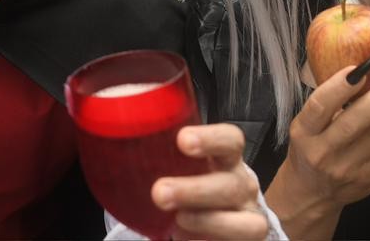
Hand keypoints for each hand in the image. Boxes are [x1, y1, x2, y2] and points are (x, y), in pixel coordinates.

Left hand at [149, 123, 269, 239]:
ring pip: (241, 221)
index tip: (182, 140)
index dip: (210, 138)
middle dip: (194, 189)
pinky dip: (207, 240)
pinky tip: (185, 238)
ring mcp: (248, 215)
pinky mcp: (248, 239)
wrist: (215, 217)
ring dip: (205, 220)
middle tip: (160, 192)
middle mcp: (242, 184)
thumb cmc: (192, 182)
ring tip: (176, 221)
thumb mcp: (182, 164)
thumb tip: (121, 144)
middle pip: (230, 184)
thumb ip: (162, 153)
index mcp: (227, 157)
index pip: (229, 139)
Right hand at [264, 61, 369, 237]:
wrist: (311, 193)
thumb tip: (364, 74)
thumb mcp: (306, 126)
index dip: (340, 85)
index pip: (321, 106)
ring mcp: (347, 169)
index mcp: (305, 133)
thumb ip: (328, 105)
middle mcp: (323, 152)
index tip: (359, 68)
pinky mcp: (368, 180)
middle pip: (357, 121)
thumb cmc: (309, 148)